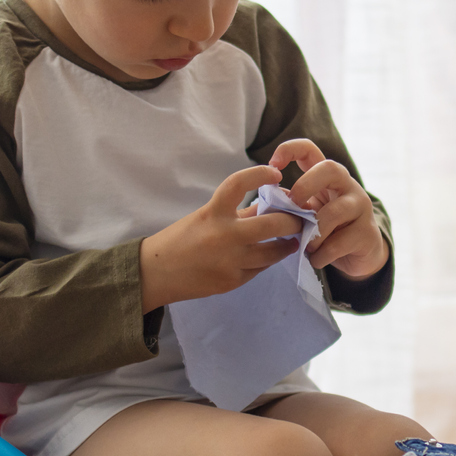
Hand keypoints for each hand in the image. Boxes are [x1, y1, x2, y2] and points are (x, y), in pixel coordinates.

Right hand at [139, 164, 303, 309]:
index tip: (276, 174)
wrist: (156, 273)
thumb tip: (270, 204)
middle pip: (273, 224)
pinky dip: (269, 260)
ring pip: (274, 251)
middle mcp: (224, 236)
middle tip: (300, 218)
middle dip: (292, 220)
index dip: (260, 174)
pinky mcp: (233, 281)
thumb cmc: (181, 239)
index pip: (239, 184)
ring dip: (288, 243)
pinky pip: (261, 268)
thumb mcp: (205, 217)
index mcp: (213, 213)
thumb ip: (237, 213)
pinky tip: (272, 255)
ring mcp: (230, 261)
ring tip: (293, 239)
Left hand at [268, 138, 388, 279]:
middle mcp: (347, 185)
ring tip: (306, 245)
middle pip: (330, 168)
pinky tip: (316, 259)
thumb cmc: (327, 230)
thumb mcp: (307, 213)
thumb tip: (269, 201)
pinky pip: (339, 243)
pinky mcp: (366, 233)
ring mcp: (361, 207)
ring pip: (335, 211)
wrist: (360, 256)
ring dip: (314, 232)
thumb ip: (291, 204)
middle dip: (305, 186)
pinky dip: (321, 255)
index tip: (272, 166)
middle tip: (293, 207)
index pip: (309, 149)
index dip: (288, 150)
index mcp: (327, 176)